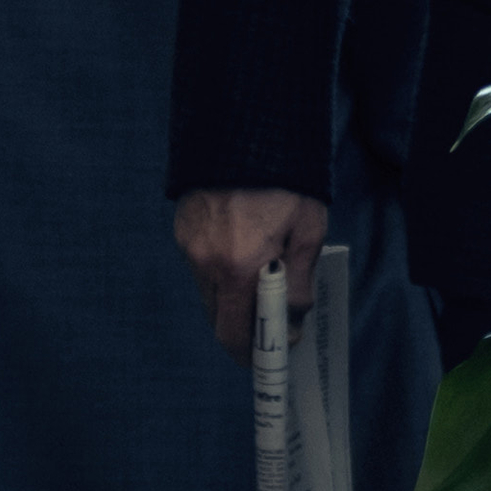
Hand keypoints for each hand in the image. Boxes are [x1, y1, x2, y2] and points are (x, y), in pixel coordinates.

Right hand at [173, 187, 329, 356]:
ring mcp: (190, 247)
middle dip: (243, 329)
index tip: (268, 357)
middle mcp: (206, 263)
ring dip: (233, 299)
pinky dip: (221, 272)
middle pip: (218, 319)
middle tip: (270, 324)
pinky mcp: (183, 232)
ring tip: (260, 278)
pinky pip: (201, 268)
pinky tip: (243, 250)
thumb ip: (298, 285)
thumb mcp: (308, 234)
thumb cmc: (286, 184)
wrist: (246, 133)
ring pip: (209, 294)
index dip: (250, 354)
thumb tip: (291, 323)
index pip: (234, 334)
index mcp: (239, 268)